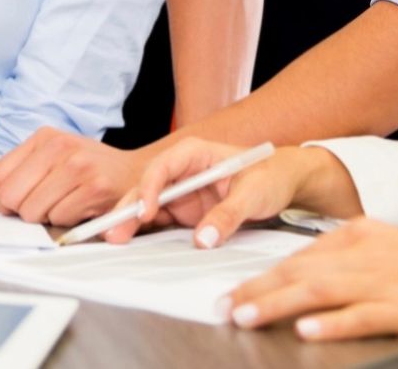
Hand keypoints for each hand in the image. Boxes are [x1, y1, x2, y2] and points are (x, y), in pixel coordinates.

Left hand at [0, 129, 146, 225]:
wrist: (136, 173)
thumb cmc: (89, 168)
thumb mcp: (49, 162)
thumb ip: (14, 178)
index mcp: (42, 137)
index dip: (2, 198)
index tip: (17, 202)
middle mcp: (58, 146)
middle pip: (10, 196)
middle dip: (21, 211)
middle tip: (43, 206)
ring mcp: (76, 165)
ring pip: (33, 211)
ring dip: (46, 217)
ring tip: (65, 203)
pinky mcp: (93, 187)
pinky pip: (59, 218)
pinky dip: (66, 221)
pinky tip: (80, 207)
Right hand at [105, 138, 350, 246]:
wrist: (283, 184)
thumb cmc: (270, 176)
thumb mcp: (253, 193)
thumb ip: (228, 214)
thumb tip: (203, 240)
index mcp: (194, 154)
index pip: (163, 167)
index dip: (150, 188)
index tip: (146, 211)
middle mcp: (181, 172)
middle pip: (148, 188)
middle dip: (129, 208)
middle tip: (114, 232)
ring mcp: (181, 193)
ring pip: (148, 207)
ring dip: (131, 222)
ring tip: (114, 240)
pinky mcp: (184, 212)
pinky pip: (160, 222)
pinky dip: (144, 233)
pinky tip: (130, 244)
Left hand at [225, 221, 397, 343]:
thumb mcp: (389, 249)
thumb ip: (350, 257)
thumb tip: (311, 274)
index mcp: (358, 236)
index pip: (298, 256)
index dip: (263, 274)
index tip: (233, 288)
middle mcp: (365, 253)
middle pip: (299, 272)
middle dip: (257, 289)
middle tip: (223, 304)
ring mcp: (385, 280)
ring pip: (319, 291)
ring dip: (277, 303)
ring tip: (245, 315)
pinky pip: (360, 316)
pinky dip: (331, 324)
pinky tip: (306, 331)